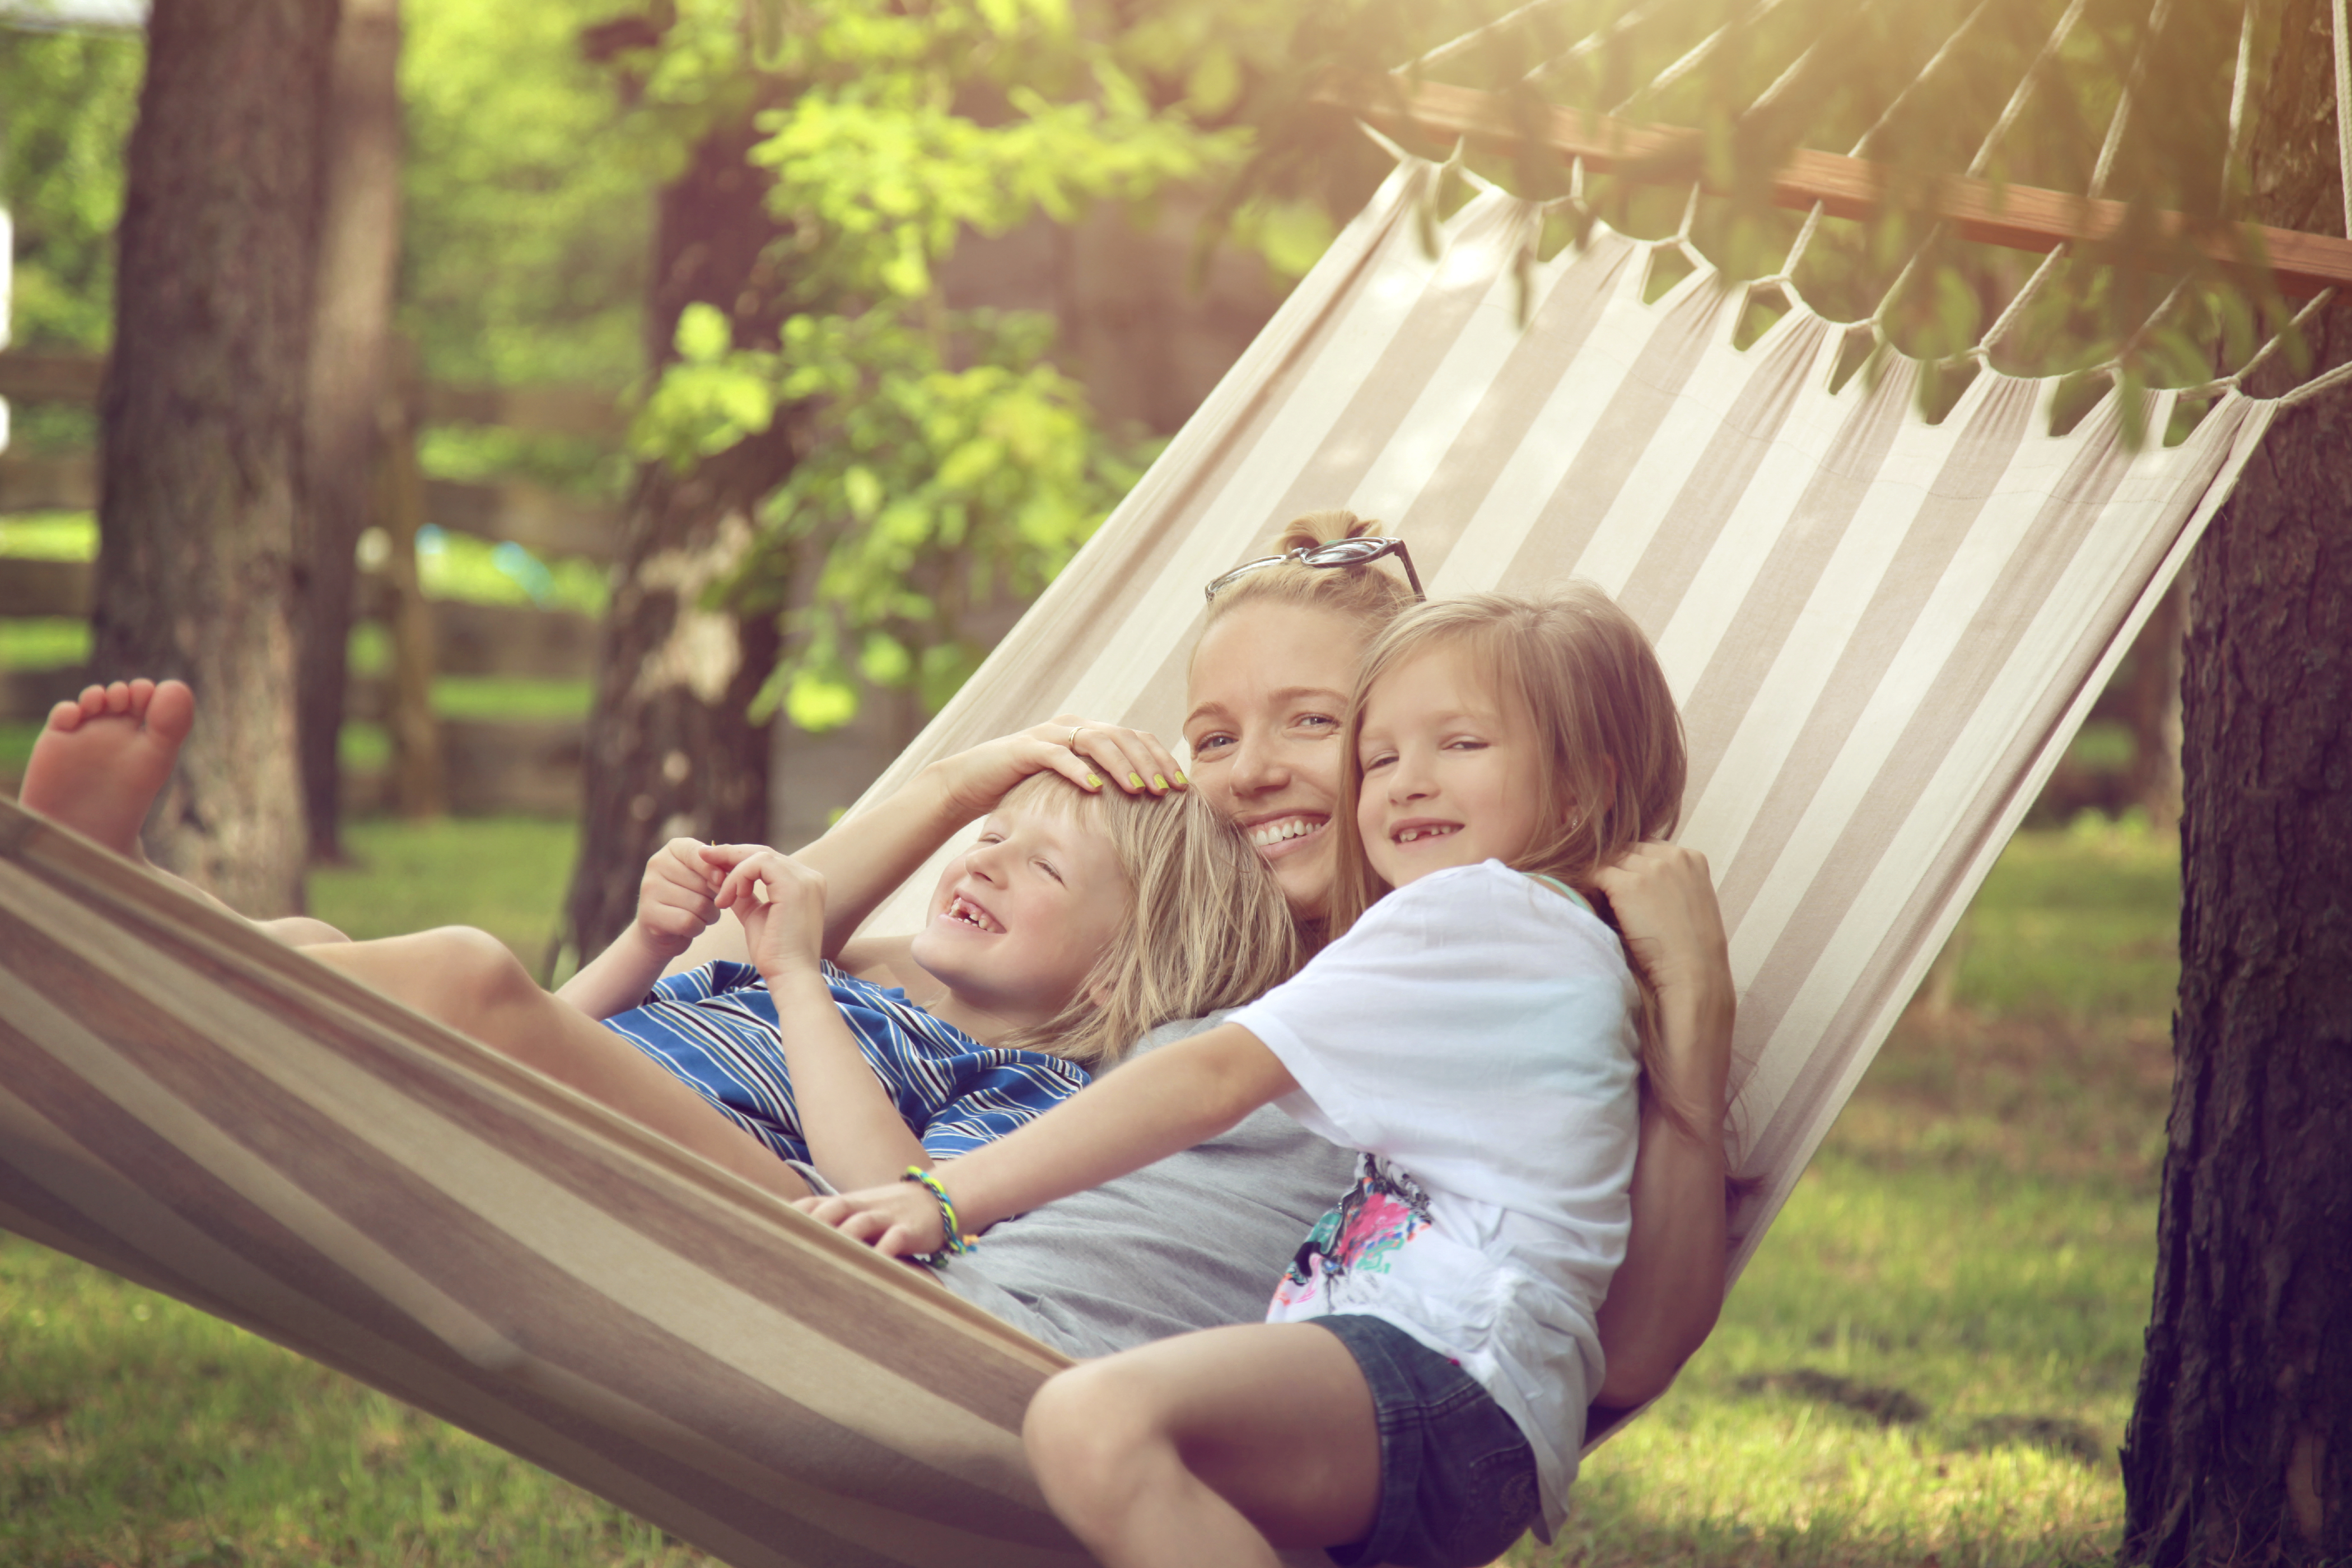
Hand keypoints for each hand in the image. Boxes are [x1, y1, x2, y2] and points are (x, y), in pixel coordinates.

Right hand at [634, 837, 724, 959]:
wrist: (666, 927)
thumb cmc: (693, 895)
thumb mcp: (705, 876)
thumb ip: (717, 869)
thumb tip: (721, 876)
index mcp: (674, 849)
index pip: (698, 854)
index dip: (713, 869)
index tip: (721, 880)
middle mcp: (656, 864)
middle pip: (702, 883)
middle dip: (715, 898)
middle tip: (709, 903)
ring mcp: (649, 888)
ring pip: (699, 905)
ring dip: (709, 915)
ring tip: (701, 915)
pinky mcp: (648, 914)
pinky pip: (688, 922)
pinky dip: (698, 928)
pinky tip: (692, 926)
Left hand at [704, 844, 826, 979]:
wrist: (789, 975)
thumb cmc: (774, 953)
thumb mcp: (755, 916)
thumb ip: (744, 895)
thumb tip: (723, 878)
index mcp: (804, 884)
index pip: (768, 860)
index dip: (738, 858)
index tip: (711, 861)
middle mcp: (810, 877)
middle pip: (764, 852)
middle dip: (730, 853)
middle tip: (703, 855)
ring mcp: (805, 879)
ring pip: (760, 855)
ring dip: (732, 871)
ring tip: (720, 898)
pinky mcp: (795, 885)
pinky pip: (759, 864)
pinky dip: (738, 877)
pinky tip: (729, 897)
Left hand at [796, 1178, 948, 1257]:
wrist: (940, 1197)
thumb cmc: (891, 1212)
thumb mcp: (861, 1212)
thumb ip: (833, 1223)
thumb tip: (796, 1241)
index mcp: (847, 1203)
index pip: (813, 1205)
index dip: (791, 1217)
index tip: (765, 1235)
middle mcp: (863, 1207)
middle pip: (832, 1210)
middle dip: (812, 1227)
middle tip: (789, 1250)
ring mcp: (886, 1216)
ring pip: (860, 1223)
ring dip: (843, 1237)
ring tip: (826, 1259)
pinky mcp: (910, 1230)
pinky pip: (896, 1238)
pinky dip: (885, 1249)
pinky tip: (875, 1265)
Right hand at [933, 715, 1187, 818]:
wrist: (970, 784)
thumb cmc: (1023, 790)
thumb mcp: (1068, 788)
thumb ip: (1099, 786)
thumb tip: (1142, 810)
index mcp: (1086, 732)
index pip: (1133, 737)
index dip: (1159, 758)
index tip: (1181, 786)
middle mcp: (1071, 726)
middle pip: (1121, 736)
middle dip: (1148, 762)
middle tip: (1167, 790)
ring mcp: (1047, 735)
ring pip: (1094, 741)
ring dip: (1121, 765)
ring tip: (1140, 789)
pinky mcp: (1024, 749)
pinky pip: (1056, 755)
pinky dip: (1078, 770)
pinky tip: (1095, 789)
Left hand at [1590, 841, 1734, 1076]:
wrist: (1693, 976)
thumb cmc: (1689, 952)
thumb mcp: (1687, 906)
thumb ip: (1667, 885)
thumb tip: (1629, 880)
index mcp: (1692, 858)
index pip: (1647, 849)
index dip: (1630, 867)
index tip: (1620, 887)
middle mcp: (1673, 856)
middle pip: (1626, 851)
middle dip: (1614, 870)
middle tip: (1601, 894)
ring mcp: (1651, 868)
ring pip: (1609, 862)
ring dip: (1601, 880)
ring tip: (1594, 902)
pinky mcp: (1628, 885)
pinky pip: (1594, 875)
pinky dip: (1588, 888)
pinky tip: (1589, 906)